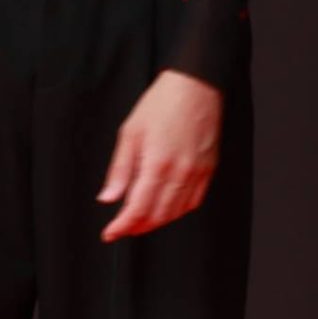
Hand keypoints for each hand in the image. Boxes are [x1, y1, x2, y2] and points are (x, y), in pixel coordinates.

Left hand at [98, 68, 223, 240]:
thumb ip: (120, 170)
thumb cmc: (163, 103)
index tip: (110, 233)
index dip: (122, 226)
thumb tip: (108, 197)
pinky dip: (178, 211)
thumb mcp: (130, 133)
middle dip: (137, 226)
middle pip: (158, 215)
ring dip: (156, 221)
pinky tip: (166, 208)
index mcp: (157, 164)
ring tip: (140, 220)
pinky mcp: (209, 169)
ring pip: (176, 212)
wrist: (196, 86)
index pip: (138, 208)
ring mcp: (197, 173)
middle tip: (122, 227)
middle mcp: (180, 173)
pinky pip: (194, 201)